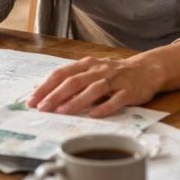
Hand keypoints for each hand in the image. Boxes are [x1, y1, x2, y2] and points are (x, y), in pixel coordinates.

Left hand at [27, 56, 162, 117]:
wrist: (147, 69)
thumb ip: (69, 79)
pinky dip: (104, 107)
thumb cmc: (114, 73)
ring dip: (76, 101)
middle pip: (74, 81)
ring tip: (62, 112)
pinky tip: (94, 115)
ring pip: (93, 89)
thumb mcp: (91, 71)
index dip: (46, 86)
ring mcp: (115, 80)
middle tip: (42, 108)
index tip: (32, 100)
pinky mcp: (129, 91)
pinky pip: (116, 99)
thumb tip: (40, 89)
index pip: (62, 73)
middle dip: (56, 95)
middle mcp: (99, 70)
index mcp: (87, 64)